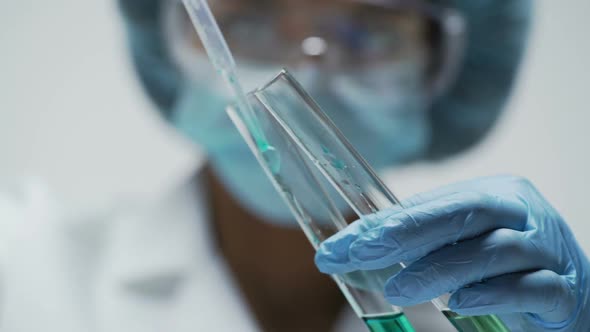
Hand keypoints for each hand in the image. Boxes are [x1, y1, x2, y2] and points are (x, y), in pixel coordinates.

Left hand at [315, 175, 588, 330]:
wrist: (570, 296)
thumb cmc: (504, 269)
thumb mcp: (459, 249)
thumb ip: (417, 246)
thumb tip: (349, 251)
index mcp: (494, 194)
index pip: (431, 204)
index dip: (384, 223)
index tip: (341, 245)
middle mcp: (522, 213)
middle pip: (466, 211)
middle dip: (408, 231)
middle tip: (361, 253)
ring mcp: (548, 249)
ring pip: (495, 249)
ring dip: (441, 269)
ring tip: (398, 290)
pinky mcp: (565, 290)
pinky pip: (533, 287)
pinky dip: (493, 294)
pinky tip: (459, 304)